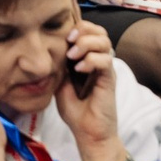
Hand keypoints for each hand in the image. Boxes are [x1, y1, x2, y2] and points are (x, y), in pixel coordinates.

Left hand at [54, 18, 126, 160]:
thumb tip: (50, 47)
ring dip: (86, 44)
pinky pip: (106, 61)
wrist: (88, 133)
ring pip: (105, 41)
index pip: (89, 30)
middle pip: (100, 31)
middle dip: (83, 30)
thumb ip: (59, 64)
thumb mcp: (60, 82)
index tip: (63, 36)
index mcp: (87, 58)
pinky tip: (80, 69)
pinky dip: (92, 60)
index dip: (77, 27)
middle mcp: (99, 60)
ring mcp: (106, 69)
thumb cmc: (75, 110)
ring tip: (72, 57)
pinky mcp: (110, 80)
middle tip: (69, 41)